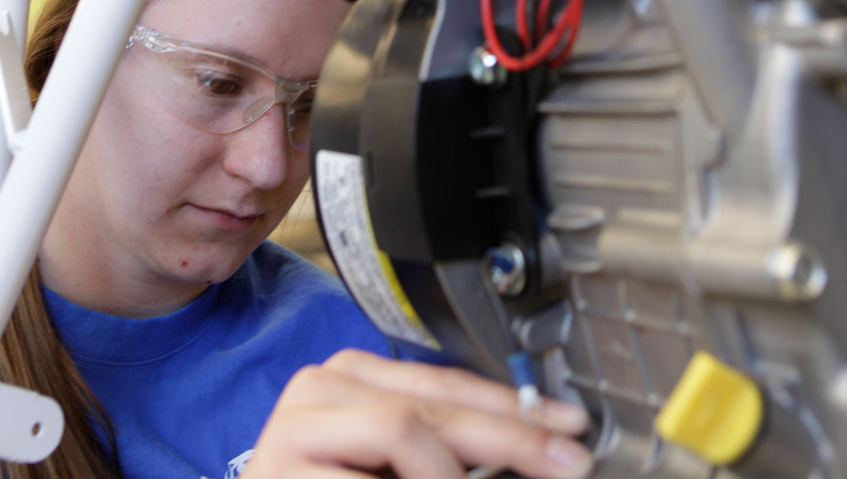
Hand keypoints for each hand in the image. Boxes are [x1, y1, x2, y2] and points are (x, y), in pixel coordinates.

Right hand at [241, 348, 593, 478]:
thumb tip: (530, 447)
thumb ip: (444, 449)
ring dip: (455, 474)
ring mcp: (294, 428)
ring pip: (404, 430)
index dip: (514, 407)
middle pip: (434, 404)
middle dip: (511, 436)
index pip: (446, 383)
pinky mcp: (278, 471)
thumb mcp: (395, 467)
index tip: (568, 428)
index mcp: (352, 377)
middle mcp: (320, 388)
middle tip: (566, 461)